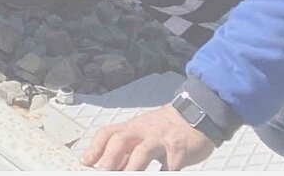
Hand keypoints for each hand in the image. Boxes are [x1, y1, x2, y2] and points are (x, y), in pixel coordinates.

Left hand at [83, 104, 215, 170]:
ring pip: (143, 151)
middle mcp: (144, 131)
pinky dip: (164, 172)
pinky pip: (170, 165)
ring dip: (132, 167)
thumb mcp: (144, 133)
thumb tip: (108, 166)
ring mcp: (162, 140)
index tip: (85, 162)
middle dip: (109, 157)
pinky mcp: (179, 150)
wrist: (197, 114)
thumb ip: (128, 150)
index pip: (107, 134)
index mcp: (132, 127)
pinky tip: (163, 174)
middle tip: (103, 172)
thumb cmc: (166, 127)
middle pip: (121, 140)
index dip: (95, 148)